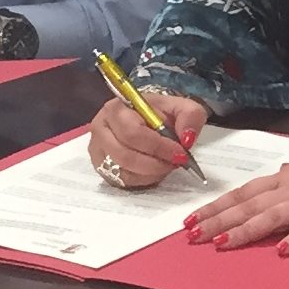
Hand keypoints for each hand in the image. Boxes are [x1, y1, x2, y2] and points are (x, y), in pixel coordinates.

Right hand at [83, 91, 207, 188]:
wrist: (146, 119)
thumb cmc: (158, 113)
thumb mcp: (180, 107)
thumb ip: (190, 116)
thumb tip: (186, 137)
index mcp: (117, 109)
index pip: (133, 133)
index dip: (159, 147)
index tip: (180, 153)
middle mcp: (101, 129)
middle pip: (126, 156)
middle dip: (156, 163)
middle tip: (175, 162)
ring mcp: (98, 150)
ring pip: (124, 171)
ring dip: (151, 172)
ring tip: (166, 164)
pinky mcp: (101, 167)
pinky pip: (122, 181)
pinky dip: (144, 179)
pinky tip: (154, 170)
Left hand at [185, 128, 288, 255]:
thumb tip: (274, 175)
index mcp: (286, 178)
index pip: (243, 192)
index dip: (215, 206)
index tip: (189, 219)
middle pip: (250, 205)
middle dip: (218, 220)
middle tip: (191, 236)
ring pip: (274, 215)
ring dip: (247, 229)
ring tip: (222, 243)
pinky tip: (282, 250)